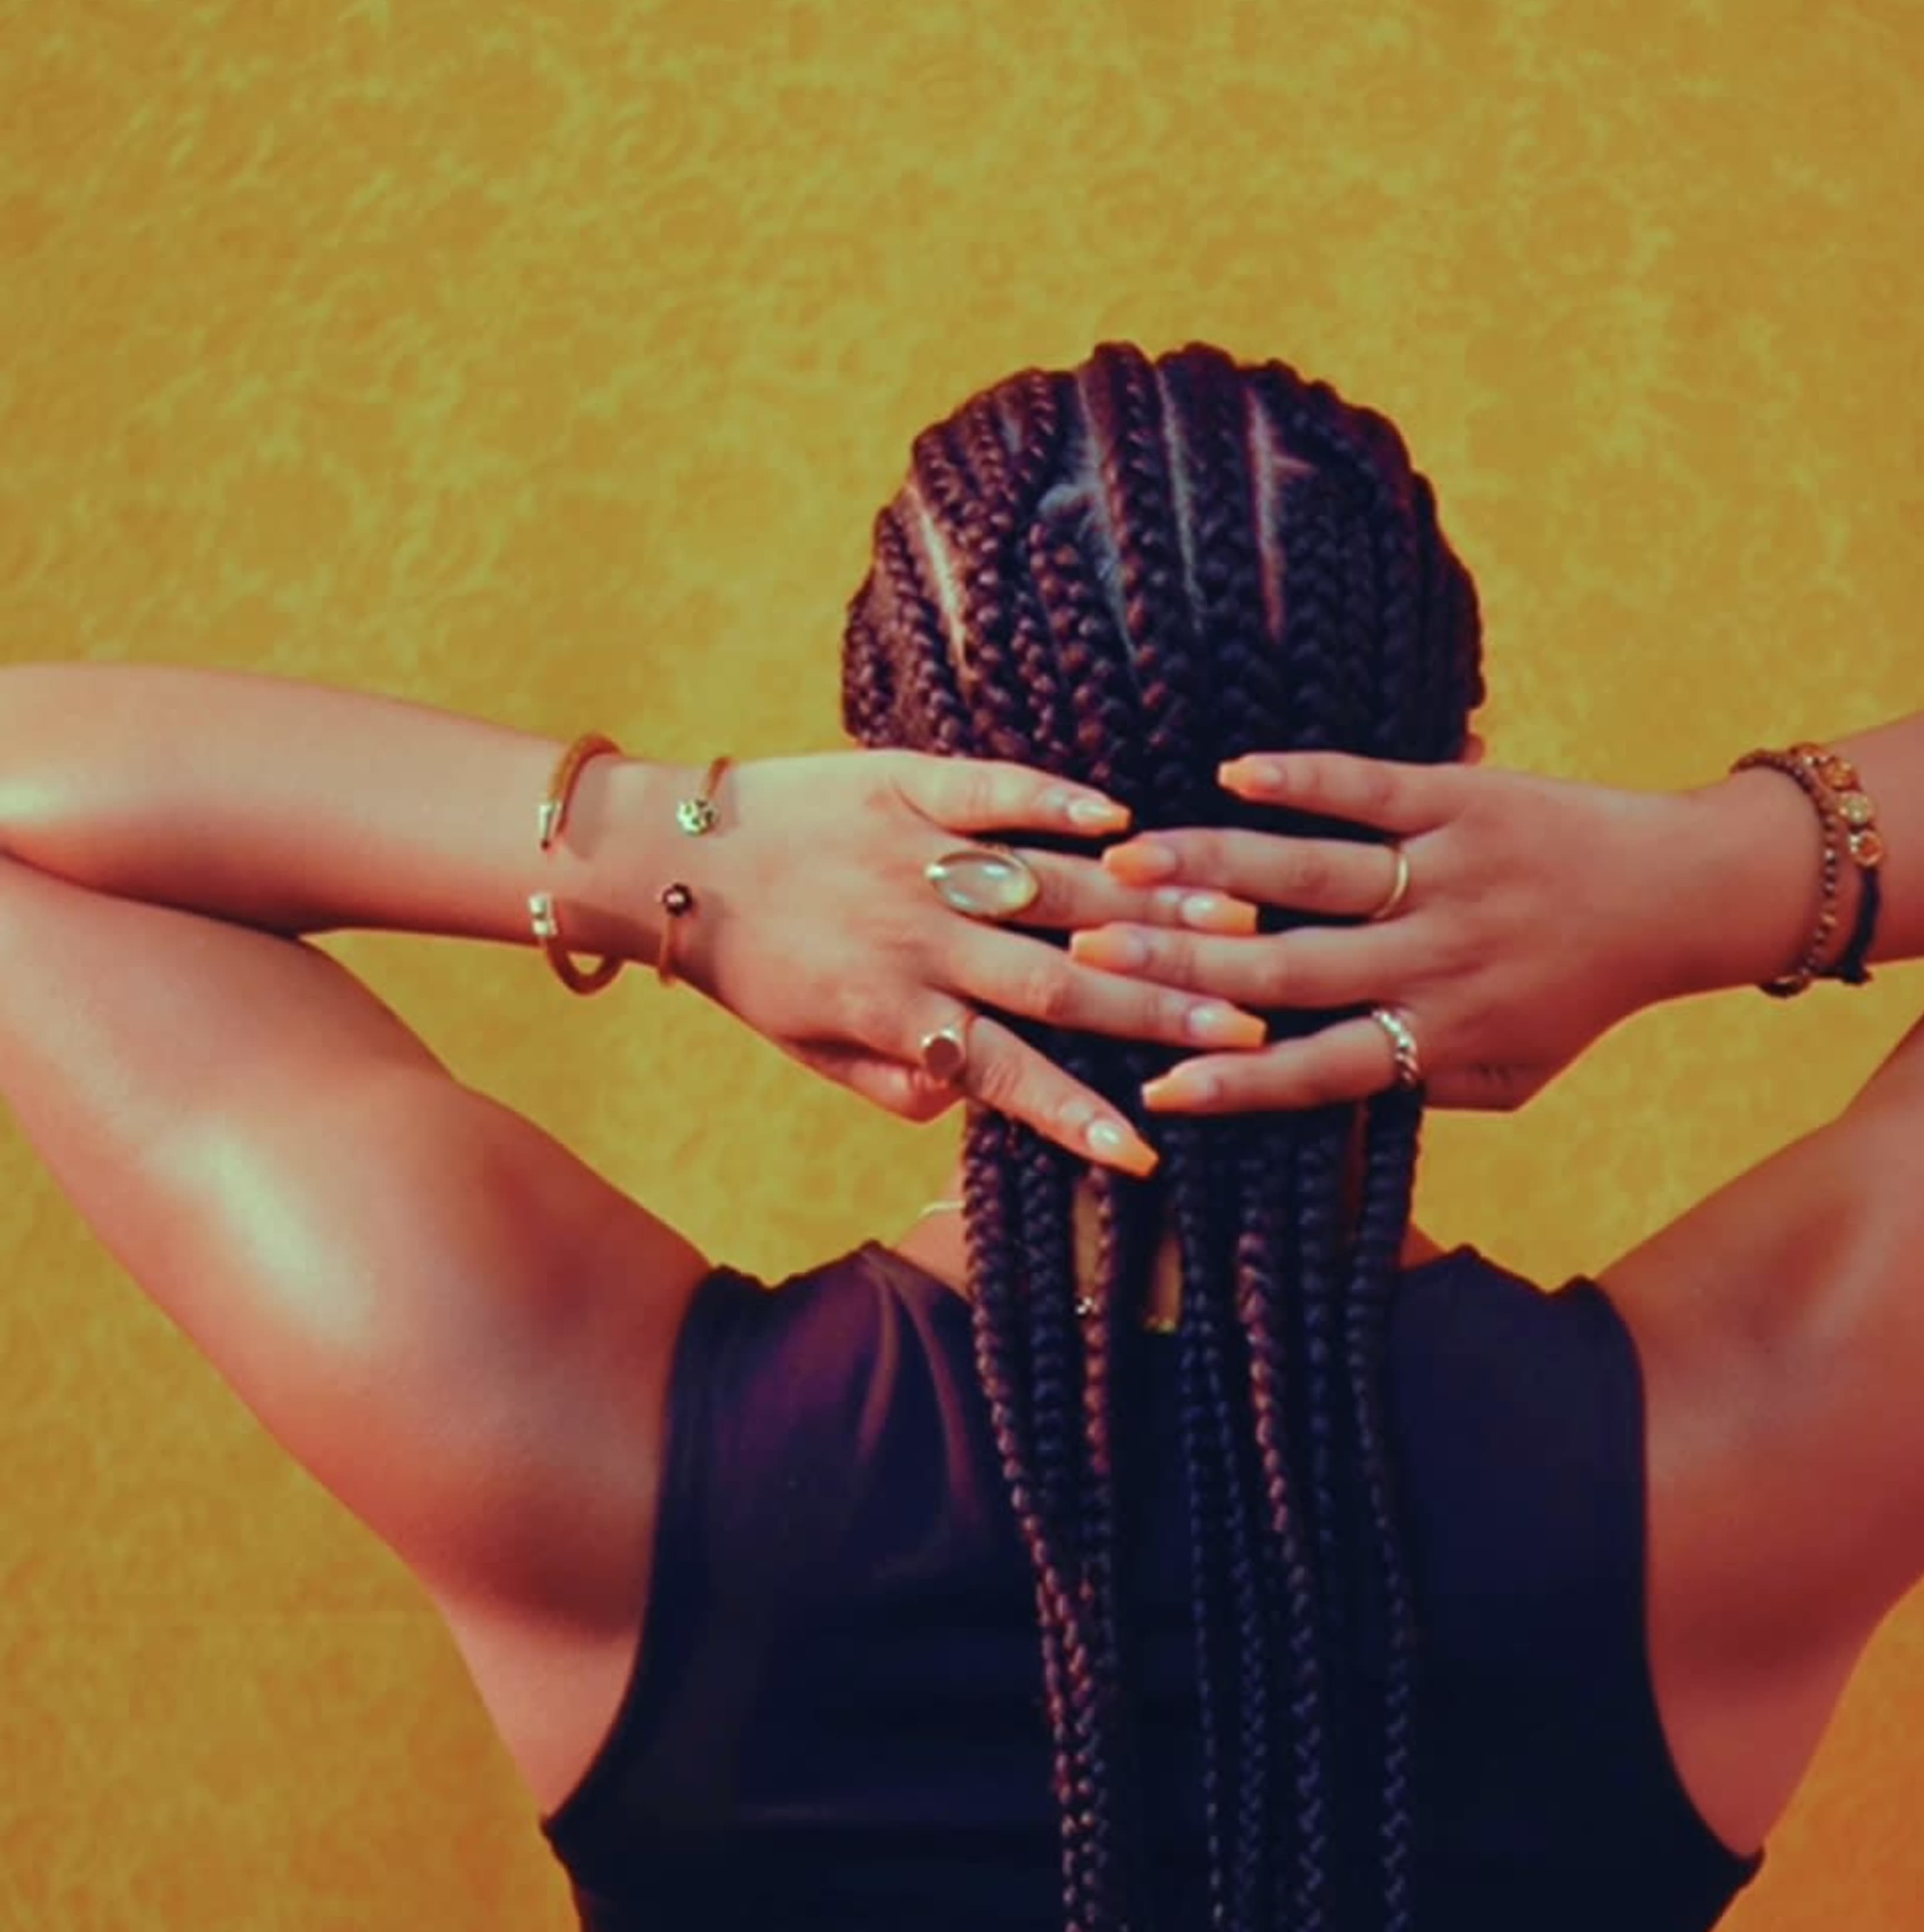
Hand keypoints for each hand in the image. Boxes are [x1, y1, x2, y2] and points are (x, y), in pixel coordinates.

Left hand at [689, 748, 1270, 1169]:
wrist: (671, 858)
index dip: (1076, 1114)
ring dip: (1140, 909)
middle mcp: (915, 937)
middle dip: (1154, 1010)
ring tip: (1230, 921)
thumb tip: (967, 1102)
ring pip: (1043, 889)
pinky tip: (1121, 819)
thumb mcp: (807, 1049)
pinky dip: (1054, 802)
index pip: (1005, 1074)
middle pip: (1054, 982)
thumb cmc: (752, 965)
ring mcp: (915, 855)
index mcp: (894, 1011)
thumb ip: (893, 1083)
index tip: (1149, 1150)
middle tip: (1245, 1027)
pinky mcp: (905, 781)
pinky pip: (988, 790)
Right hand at [1068, 750, 1687, 1116]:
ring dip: (1213, 869)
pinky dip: (1303, 781)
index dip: (1234, 1083)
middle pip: (1290, 971)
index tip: (1150, 1089)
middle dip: (1182, 967)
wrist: (1680, 895)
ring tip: (1127, 862)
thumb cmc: (1579, 996)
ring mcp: (1451, 874)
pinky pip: (1374, 788)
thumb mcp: (1513, 1078)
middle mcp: (1439, 959)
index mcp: (1443, 1035)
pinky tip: (1232, 776)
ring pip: (1314, 876)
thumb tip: (1319, 1105)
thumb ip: (1420, 1091)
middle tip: (1087, 956)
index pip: (1321, 1069)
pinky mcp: (1468, 798)